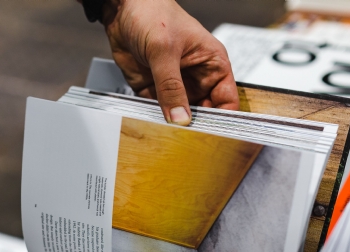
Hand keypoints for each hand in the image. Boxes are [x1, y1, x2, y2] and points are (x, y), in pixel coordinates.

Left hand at [100, 0, 238, 124]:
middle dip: (197, 127)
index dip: (223, 119)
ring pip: (180, 117)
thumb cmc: (152, 13)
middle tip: (187, 141)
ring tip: (170, 137)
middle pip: (204, 113)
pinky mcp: (154, 91)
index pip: (227, 100)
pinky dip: (155, 121)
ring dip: (174, 127)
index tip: (212, 134)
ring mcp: (175, 86)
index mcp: (212, 64)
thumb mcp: (164, 50)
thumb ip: (171, 87)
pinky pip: (158, 113)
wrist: (122, 8)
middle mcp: (196, 77)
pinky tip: (153, 128)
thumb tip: (180, 118)